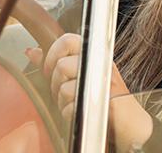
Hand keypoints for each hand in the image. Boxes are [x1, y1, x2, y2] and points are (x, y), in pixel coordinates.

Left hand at [26, 33, 152, 149]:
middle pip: (62, 66)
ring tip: (76, 103)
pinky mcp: (104, 101)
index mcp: (94, 53)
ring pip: (65, 89)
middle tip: (66, 91)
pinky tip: (81, 113)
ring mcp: (103, 81)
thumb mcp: (78, 74)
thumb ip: (56, 62)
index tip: (50, 69)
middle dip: (56, 84)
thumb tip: (33, 51)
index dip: (52, 55)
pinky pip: (72, 108)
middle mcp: (100, 63)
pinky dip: (71, 115)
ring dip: (64, 102)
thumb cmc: (102, 98)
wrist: (129, 122)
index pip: (67, 40)